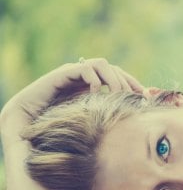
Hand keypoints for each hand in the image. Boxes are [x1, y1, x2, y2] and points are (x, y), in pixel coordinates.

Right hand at [1, 58, 143, 120]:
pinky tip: (96, 95)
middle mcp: (86, 77)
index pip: (120, 77)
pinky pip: (85, 68)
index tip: (146, 98)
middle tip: (136, 99)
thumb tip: (131, 123)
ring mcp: (75, 73)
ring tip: (116, 96)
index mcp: (94, 85)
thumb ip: (106, 117)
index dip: (134, 84)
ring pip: (102, 64)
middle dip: (128, 82)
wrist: (28, 122)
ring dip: (113, 79)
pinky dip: (95, 80)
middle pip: (115, 69)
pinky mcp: (63, 74)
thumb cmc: (59, 125)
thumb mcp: (89, 121)